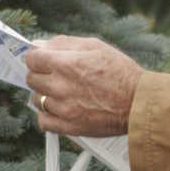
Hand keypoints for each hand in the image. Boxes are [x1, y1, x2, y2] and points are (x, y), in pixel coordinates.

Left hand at [25, 35, 143, 136]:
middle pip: (31, 79)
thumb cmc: (121, 72)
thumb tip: (41, 45)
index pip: (32, 59)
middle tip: (55, 76)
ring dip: (45, 95)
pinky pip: (43, 121)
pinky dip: (48, 116)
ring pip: (36, 100)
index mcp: (65, 64)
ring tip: (63, 93)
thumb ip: (65, 43)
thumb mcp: (95, 46)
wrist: (138, 102)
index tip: (43, 60)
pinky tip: (61, 109)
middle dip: (41, 75)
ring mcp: (63, 108)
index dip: (37, 58)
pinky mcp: (68, 126)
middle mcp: (60, 86)